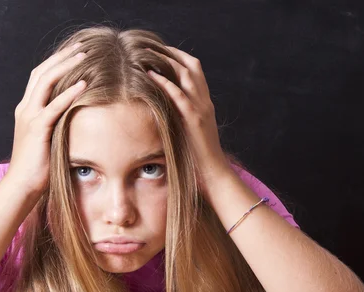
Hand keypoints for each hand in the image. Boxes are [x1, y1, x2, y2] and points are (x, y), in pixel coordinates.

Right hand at [5, 43, 86, 194]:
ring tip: (84, 56)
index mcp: (27, 109)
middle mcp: (25, 108)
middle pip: (41, 72)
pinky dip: (69, 93)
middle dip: (62, 56)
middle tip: (82, 46)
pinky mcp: (37, 129)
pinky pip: (54, 106)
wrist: (21, 186)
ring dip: (66, 66)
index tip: (76, 53)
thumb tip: (77, 118)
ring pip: (45, 82)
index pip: (40, 76)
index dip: (57, 62)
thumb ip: (56, 125)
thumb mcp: (48, 139)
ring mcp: (29, 117)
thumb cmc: (38, 167)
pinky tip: (84, 84)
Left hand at [146, 46, 231, 194]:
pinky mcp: (195, 120)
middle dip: (173, 54)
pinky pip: (180, 96)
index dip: (179, 58)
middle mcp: (205, 101)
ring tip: (149, 55)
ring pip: (188, 76)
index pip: (195, 71)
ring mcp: (202, 109)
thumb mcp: (189, 130)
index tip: (162, 52)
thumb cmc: (199, 155)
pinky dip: (167, 83)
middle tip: (153, 47)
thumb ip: (181, 117)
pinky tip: (152, 76)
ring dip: (168, 63)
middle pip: (193, 66)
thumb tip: (163, 110)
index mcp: (205, 103)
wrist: (214, 171)